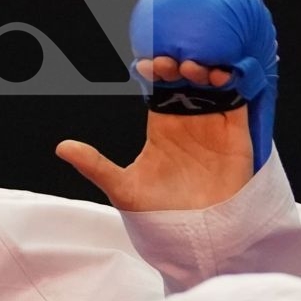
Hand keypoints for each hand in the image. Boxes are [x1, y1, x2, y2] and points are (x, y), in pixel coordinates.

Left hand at [56, 58, 252, 210]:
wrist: (196, 238)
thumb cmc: (161, 215)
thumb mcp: (124, 188)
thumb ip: (95, 165)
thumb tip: (61, 147)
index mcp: (162, 126)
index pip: (159, 86)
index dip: (156, 70)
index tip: (147, 65)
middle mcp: (188, 119)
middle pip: (185, 78)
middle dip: (178, 63)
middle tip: (171, 64)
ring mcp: (213, 124)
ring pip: (211, 82)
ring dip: (204, 68)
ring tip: (192, 69)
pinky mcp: (236, 132)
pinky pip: (238, 97)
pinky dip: (233, 80)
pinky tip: (220, 75)